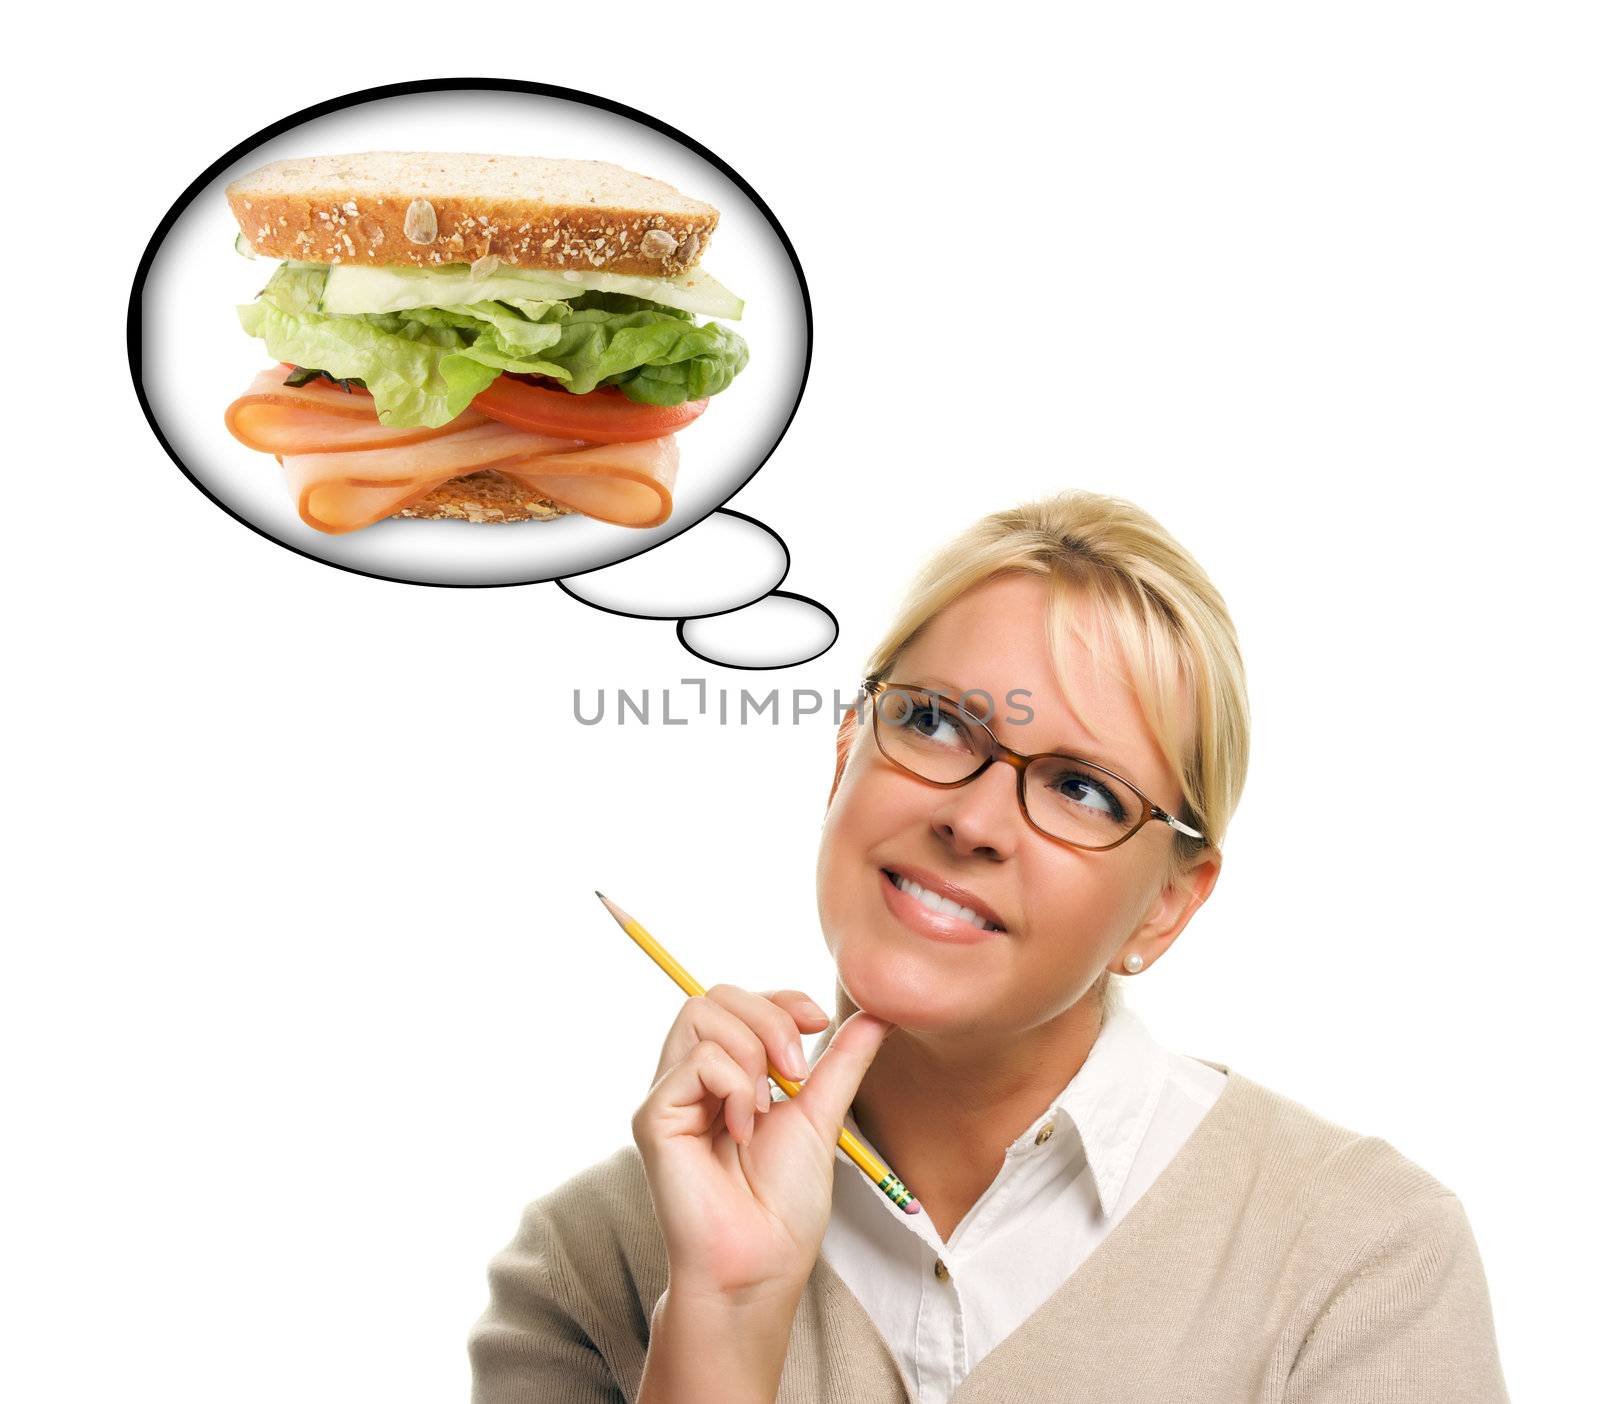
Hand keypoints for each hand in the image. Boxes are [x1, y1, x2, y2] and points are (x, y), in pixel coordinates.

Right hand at [632, 985, 893, 1303]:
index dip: (779, 998)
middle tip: (797, 1074)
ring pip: (700, 1014)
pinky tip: (743, 1131)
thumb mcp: (820, 1115)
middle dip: (770, 1018)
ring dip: (753, 1051)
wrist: (761, 1264)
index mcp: (724, 1074)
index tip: (819, 1023)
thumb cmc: (783, 1205)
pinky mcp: (653, 1117)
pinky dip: (735, 1086)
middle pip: (715, 995)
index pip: (737, 1000)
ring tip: (767, 1107)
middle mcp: (689, 1078)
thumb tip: (878, 1014)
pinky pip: (697, 1061)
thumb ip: (841, 1061)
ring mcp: (669, 1095)